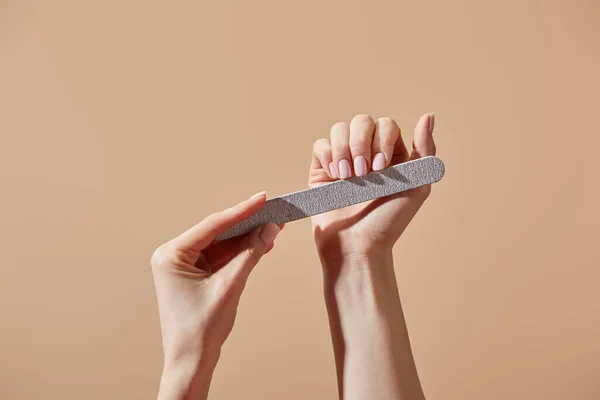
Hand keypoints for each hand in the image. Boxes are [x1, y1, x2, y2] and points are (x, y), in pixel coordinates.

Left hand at [151, 192, 281, 399]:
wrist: (192, 362)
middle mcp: (174, 256)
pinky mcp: (196, 275)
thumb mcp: (229, 286)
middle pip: (218, 233)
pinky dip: (241, 253)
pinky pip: (222, 258)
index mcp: (171, 255)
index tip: (263, 199)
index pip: (212, 226)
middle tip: (272, 210)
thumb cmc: (200, 330)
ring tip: (273, 226)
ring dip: (247, 238)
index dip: (241, 211)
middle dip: (247, 224)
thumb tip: (269, 229)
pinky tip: (261, 244)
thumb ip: (250, 254)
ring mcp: (185, 266)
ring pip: (222, 245)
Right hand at [309, 113, 435, 263]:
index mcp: (391, 154)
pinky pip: (320, 145)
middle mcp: (367, 153)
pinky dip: (327, 155)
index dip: (382, 140)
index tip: (381, 169)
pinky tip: (334, 176)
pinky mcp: (321, 170)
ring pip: (339, 129)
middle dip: (360, 144)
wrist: (357, 246)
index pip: (386, 125)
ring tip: (347, 177)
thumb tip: (428, 116)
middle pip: (361, 121)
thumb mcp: (418, 186)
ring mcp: (343, 160)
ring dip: (343, 150)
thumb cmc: (389, 222)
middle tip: (362, 174)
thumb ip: (426, 150)